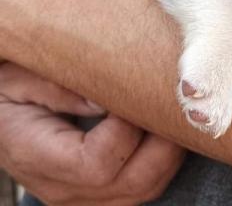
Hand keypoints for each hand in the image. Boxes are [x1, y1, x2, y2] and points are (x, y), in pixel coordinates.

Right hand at [0, 63, 184, 204]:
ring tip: (172, 111)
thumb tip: (107, 98)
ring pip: (147, 187)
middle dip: (165, 141)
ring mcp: (85, 196)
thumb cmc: (9, 95)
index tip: (133, 94)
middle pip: (135, 182)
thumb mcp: (21, 80)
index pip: (97, 164)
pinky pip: (144, 184)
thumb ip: (60, 89)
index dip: (126, 131)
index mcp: (38, 158)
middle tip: (168, 100)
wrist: (3, 122)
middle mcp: (65, 189)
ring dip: (171, 150)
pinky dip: (164, 157)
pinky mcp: (101, 192)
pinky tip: (164, 126)